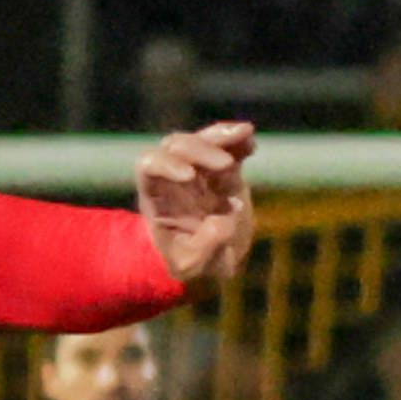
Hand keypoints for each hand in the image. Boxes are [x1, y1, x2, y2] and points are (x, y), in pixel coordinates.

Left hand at [135, 119, 256, 288]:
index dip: (166, 164)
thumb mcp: (191, 264)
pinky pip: (227, 147)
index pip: (149, 165)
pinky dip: (238, 141)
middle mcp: (172, 177)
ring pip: (201, 140)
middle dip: (199, 149)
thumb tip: (223, 221)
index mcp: (156, 195)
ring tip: (246, 134)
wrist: (207, 256)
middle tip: (226, 165)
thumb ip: (204, 247)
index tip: (190, 176)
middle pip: (175, 146)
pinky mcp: (221, 169)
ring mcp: (197, 169)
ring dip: (221, 136)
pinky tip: (251, 145)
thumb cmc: (187, 260)